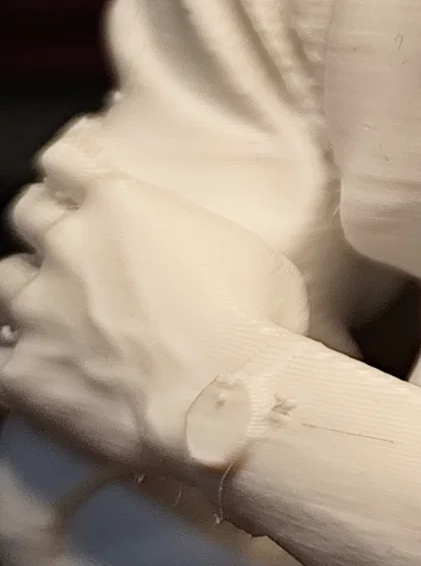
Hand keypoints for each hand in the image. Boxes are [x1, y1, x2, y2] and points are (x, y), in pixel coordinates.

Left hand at [0, 118, 309, 474]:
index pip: (64, 162)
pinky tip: (44, 371)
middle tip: (65, 243)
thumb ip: (193, 238)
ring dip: (25, 290)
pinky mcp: (23, 374)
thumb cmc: (251, 320)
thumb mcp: (240, 249)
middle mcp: (68, 246)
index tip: (73, 181)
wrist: (222, 403)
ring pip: (3, 281)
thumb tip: (192, 253)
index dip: (68, 172)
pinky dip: (20, 361)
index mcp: (119, 204)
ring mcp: (38, 311)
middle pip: (26, 213)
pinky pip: (2, 359)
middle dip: (42, 223)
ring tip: (50, 311)